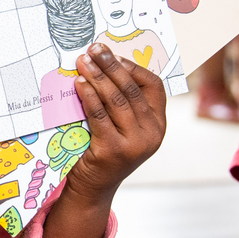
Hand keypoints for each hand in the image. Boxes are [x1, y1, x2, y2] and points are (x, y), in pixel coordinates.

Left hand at [34, 44, 165, 237]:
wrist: (92, 188)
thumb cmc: (103, 150)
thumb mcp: (120, 126)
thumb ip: (121, 102)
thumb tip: (105, 62)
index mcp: (158, 124)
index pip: (153, 86)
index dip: (133, 67)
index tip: (113, 54)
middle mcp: (152, 133)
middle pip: (132, 89)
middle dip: (111, 65)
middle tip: (94, 49)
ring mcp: (135, 143)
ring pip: (116, 99)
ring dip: (97, 76)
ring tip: (83, 61)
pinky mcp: (114, 150)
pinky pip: (99, 115)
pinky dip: (88, 96)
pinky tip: (79, 84)